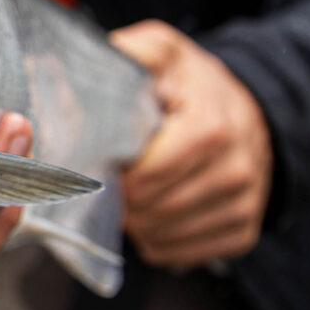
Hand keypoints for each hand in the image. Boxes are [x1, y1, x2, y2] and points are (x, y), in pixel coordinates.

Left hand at [112, 20, 271, 269]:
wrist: (251, 112)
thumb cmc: (193, 85)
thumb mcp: (162, 53)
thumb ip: (124, 58)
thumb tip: (58, 67)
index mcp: (212, 128)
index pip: (145, 176)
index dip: (114, 172)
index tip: (104, 161)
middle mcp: (235, 171)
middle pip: (150, 210)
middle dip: (120, 199)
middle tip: (111, 180)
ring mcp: (243, 205)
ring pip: (161, 237)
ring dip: (134, 222)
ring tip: (131, 195)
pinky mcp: (243, 232)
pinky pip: (179, 255)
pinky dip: (156, 240)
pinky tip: (153, 213)